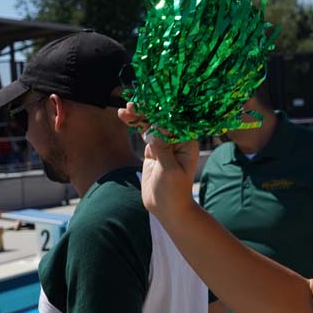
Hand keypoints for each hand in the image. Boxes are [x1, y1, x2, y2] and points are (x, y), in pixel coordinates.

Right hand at [120, 104, 199, 219]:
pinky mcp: (153, 149)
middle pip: (161, 119)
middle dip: (148, 111)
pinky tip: (125, 116)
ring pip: (151, 123)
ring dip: (139, 115)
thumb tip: (154, 129)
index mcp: (187, 142)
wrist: (167, 207)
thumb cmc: (174, 191)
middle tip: (133, 105)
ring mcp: (164, 143)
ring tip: (125, 109)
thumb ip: (162, 149)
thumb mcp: (169, 169)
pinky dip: (135, 124)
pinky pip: (144, 132)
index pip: (174, 121)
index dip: (160, 111)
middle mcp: (177, 139)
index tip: (147, 104)